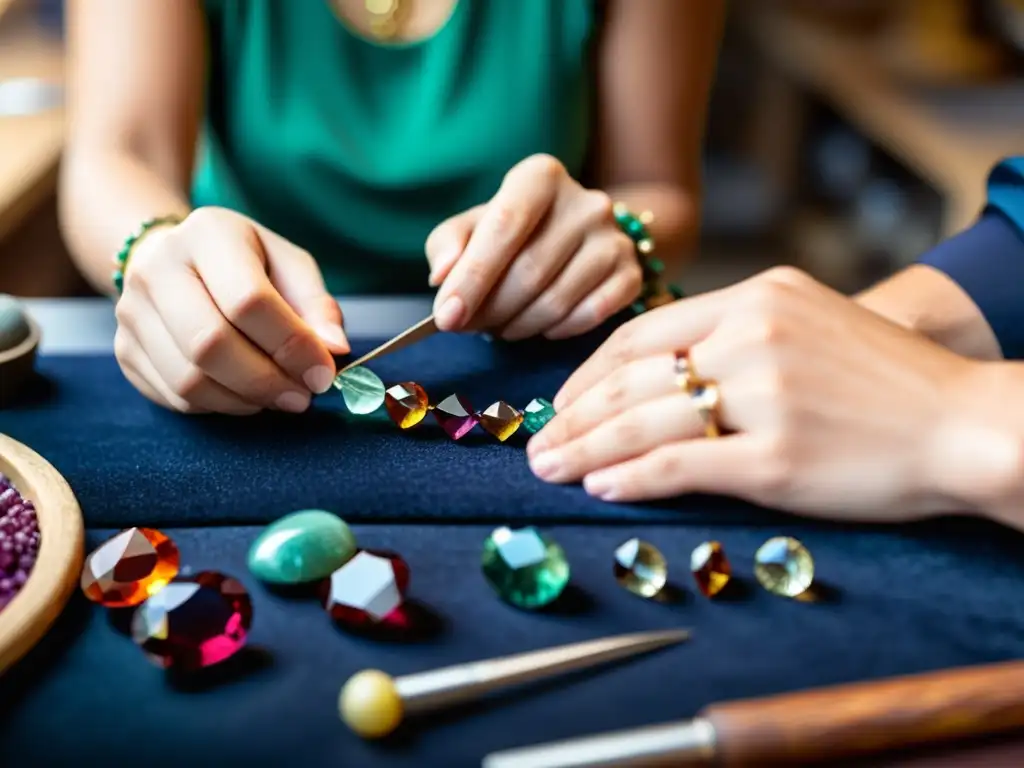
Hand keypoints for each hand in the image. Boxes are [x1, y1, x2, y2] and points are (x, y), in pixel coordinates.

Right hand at [114, 206, 348, 414]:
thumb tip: (334, 351)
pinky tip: (244, 394)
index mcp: (207, 234)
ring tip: (278, 396)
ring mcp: (132, 312)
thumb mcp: (289, 266)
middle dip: (266, 381)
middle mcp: (157, 269)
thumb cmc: (244, 263)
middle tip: (302, 396)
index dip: (292, 345)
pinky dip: (220, 406)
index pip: (249, 300)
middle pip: (209, 344)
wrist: (170, 257)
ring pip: (189, 380)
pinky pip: (176, 398)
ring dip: (245, 400)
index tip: (323, 373)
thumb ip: (317, 306)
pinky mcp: (125, 351)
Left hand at [425, 154, 642, 340]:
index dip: (472, 277)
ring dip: (519, 325)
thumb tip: (442, 276)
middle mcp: (585, 201)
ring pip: (556, 301)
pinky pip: (589, 316)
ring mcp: (614, 237)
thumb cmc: (514, 232)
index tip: (447, 317)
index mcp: (541, 177)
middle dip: (491, 310)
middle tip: (469, 327)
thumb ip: (448, 244)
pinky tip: (542, 325)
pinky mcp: (630, 272)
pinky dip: (557, 330)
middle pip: (528, 272)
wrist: (579, 234)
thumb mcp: (474, 226)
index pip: (504, 226)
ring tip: (502, 326)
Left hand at [526, 267, 985, 520]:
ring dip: (586, 448)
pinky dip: (630, 477)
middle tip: (535, 441)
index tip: (562, 399)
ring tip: (549, 467)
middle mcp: (755, 337)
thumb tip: (659, 369)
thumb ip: (738, 335)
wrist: (966, 422)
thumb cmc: (887, 381)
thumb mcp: (811, 324)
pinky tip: (600, 486)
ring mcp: (765, 398)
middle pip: (631, 377)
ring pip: (643, 421)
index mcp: (759, 297)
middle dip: (572, 414)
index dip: (590, 370)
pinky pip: (679, 465)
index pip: (643, 332)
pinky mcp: (777, 460)